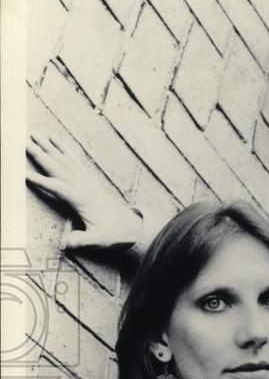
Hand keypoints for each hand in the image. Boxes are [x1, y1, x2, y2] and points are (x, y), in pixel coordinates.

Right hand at [26, 134, 142, 250]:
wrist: (132, 227)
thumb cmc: (114, 234)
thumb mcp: (99, 240)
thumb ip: (82, 241)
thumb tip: (66, 244)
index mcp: (83, 200)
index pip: (59, 189)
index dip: (42, 183)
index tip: (25, 175)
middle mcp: (84, 186)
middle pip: (58, 167)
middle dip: (41, 155)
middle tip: (25, 142)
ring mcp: (87, 180)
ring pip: (64, 160)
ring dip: (48, 147)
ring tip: (35, 134)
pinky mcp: (89, 179)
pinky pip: (74, 159)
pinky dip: (64, 148)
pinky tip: (56, 139)